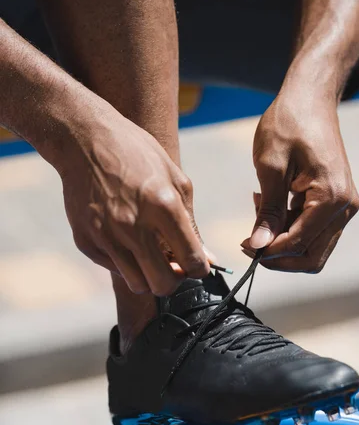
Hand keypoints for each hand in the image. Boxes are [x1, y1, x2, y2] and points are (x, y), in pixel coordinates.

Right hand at [51, 102, 208, 294]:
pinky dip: (124, 261)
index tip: (196, 263)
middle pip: (164, 285)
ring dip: (148, 276)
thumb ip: (192, 224)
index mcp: (163, 207)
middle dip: (175, 280)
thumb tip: (207, 258)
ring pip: (137, 284)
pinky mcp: (85, 240)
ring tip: (149, 254)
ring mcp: (106, 236)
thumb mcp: (175, 179)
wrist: (85, 140)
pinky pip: (113, 268)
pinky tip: (124, 238)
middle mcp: (133, 226)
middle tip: (173, 265)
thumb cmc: (137, 154)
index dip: (200, 268)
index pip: (193, 262)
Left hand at [242, 84, 358, 272]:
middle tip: (250, 243)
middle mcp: (344, 207)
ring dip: (283, 241)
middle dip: (278, 256)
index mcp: (331, 197)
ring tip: (259, 214)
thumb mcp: (270, 167)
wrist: (310, 97)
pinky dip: (290, 227)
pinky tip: (270, 205)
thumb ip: (268, 211)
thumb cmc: (290, 123)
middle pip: (312, 257)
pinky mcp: (334, 201)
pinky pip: (313, 229)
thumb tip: (259, 246)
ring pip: (313, 247)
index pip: (299, 243)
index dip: (268, 252)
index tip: (244, 247)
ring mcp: (342, 205)